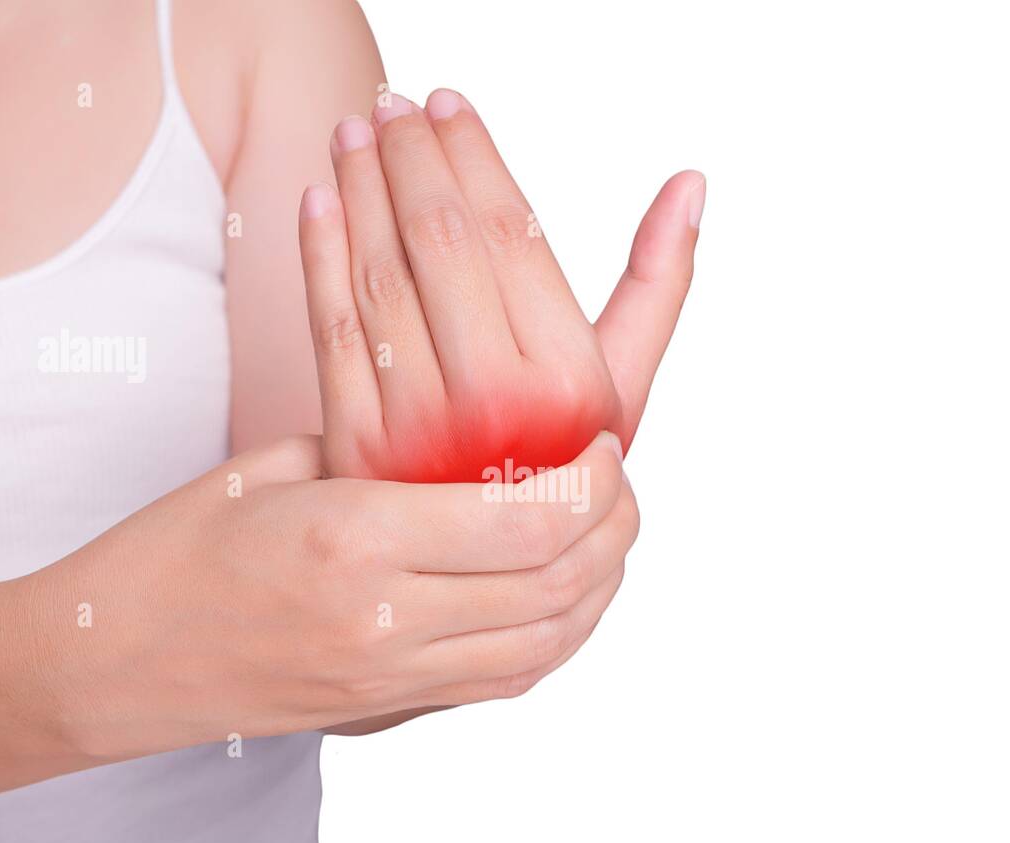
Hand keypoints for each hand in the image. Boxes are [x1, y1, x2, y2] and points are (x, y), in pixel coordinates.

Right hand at [33, 431, 634, 758]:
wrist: (117, 661)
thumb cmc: (182, 547)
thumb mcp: (280, 465)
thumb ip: (387, 452)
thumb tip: (480, 439)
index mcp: (356, 539)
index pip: (528, 521)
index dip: (593, 482)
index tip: (603, 444)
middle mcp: (387, 621)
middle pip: (557, 585)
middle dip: (614, 529)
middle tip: (619, 483)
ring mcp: (393, 679)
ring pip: (548, 643)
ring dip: (598, 589)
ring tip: (606, 536)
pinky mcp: (392, 712)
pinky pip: (507, 680)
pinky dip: (557, 635)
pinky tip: (563, 594)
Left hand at [299, 89, 702, 481]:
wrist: (491, 569)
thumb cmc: (561, 464)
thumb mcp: (618, 389)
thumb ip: (655, 290)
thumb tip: (691, 185)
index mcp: (568, 387)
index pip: (509, 236)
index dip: (474, 156)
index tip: (450, 105)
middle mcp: (495, 409)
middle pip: (440, 244)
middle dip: (412, 157)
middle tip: (394, 105)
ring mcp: (417, 432)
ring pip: (379, 278)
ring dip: (360, 190)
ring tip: (355, 133)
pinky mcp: (355, 450)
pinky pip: (330, 329)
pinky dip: (318, 256)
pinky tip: (320, 200)